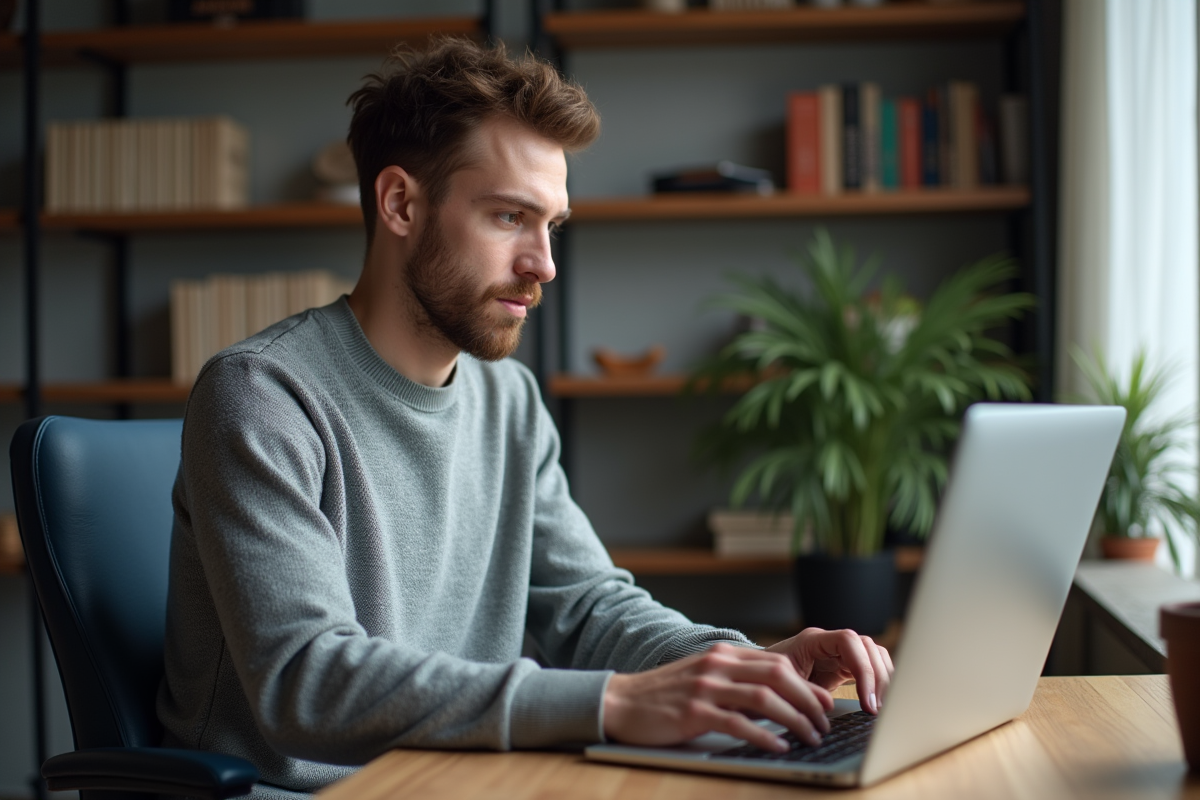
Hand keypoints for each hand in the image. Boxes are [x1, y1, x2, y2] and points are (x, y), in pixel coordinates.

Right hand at [602, 643, 832, 753]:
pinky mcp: (693, 713)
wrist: (621, 701)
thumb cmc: (665, 694)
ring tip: (811, 737)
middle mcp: (717, 666)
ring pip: (764, 699)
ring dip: (794, 720)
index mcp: (722, 655)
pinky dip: (764, 736)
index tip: (826, 704)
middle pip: (777, 676)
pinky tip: (780, 747)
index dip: (807, 685)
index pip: (776, 663)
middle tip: (825, 723)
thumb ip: (736, 681)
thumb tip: (777, 699)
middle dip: (808, 700)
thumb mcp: (703, 676)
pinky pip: (738, 724)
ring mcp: (705, 688)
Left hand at [765, 628, 894, 714]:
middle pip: (868, 647)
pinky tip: (875, 702)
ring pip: (874, 655)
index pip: (849, 640)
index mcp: (813, 640)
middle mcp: (830, 642)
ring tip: (878, 707)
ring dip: (882, 680)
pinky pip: (871, 667)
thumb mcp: (783, 685)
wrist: (761, 678)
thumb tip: (826, 707)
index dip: (862, 668)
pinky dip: (878, 682)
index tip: (866, 699)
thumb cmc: (767, 678)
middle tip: (876, 708)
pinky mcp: (845, 665)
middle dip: (877, 678)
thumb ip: (805, 692)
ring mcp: (840, 652)